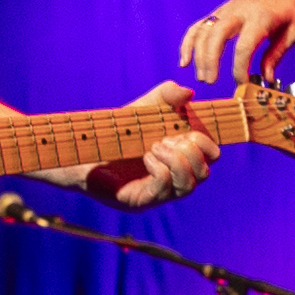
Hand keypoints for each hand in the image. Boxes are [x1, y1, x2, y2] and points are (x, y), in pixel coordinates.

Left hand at [72, 80, 218, 209]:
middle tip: (164, 140)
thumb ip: (166, 96)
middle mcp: (173, 178)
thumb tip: (189, 92)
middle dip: (190, 152)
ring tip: (154, 147)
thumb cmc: (116, 131)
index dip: (206, 144)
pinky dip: (160, 170)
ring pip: (188, 186)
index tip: (185, 131)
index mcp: (179, 157)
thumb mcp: (144, 108)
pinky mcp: (140, 201)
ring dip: (176, 161)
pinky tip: (145, 157)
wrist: (82, 150)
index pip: (211, 157)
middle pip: (204, 173)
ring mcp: (158, 193)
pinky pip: (164, 190)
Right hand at [180, 0, 294, 85]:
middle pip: (216, 35)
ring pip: (204, 31)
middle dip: (210, 59)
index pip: (244, 46)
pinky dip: (188, 43)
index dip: (240, 67)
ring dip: (198, 55)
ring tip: (203, 78)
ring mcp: (225, 10)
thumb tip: (266, 79)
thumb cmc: (286, 7)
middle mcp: (239, 12)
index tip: (242, 83)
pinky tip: (184, 62)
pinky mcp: (218, 12)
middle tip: (211, 81)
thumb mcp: (291, 30)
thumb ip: (277, 54)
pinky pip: (198, 26)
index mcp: (260, 18)